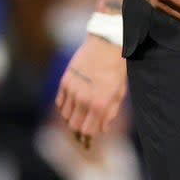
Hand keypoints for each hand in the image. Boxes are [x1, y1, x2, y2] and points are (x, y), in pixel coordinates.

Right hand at [56, 34, 127, 149]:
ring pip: (65, 115)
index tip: (89, 135)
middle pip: (73, 126)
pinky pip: (59, 102)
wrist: (106, 44)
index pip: (88, 130)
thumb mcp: (120, 91)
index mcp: (99, 104)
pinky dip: (64, 106)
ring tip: (79, 113)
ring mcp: (72, 90)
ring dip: (71, 117)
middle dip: (79, 128)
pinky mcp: (64, 81)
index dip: (88, 135)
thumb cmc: (116, 68)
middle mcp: (84, 99)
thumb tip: (103, 129)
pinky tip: (72, 103)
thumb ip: (111, 112)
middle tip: (83, 126)